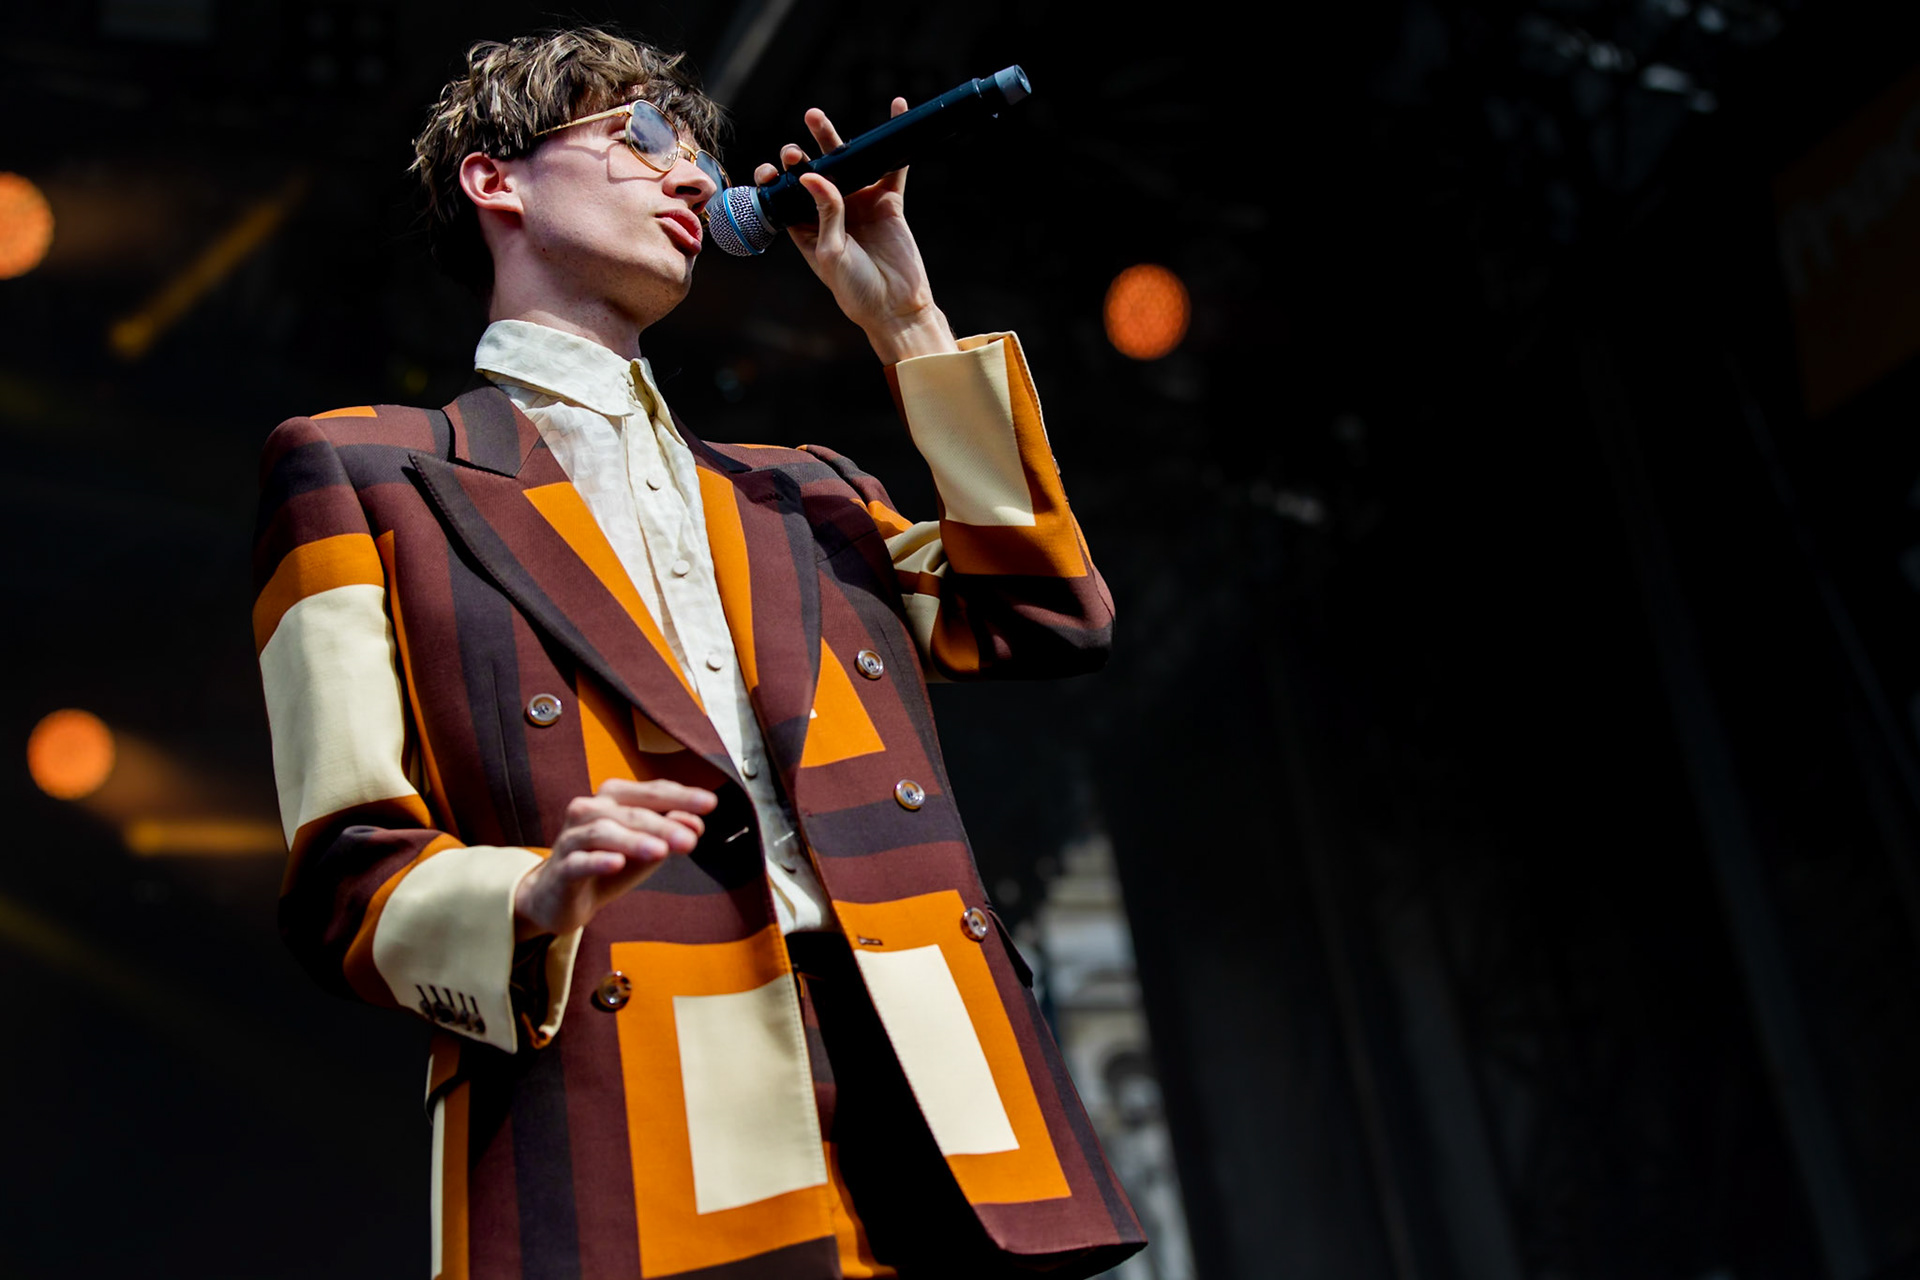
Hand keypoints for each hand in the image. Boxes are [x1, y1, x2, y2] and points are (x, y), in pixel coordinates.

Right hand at [513, 779, 716, 940]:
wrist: (559, 897)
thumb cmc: (607, 864)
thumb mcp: (645, 849)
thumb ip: (669, 834)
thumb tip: (696, 823)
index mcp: (613, 799)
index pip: (651, 792)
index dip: (680, 796)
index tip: (710, 804)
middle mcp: (590, 811)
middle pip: (631, 812)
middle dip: (663, 824)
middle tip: (690, 839)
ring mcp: (572, 838)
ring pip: (603, 833)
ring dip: (634, 840)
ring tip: (660, 852)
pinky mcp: (561, 869)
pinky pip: (578, 862)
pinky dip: (598, 861)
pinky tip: (617, 864)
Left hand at [755, 99, 959, 362]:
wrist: (896, 305)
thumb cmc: (856, 289)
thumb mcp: (831, 254)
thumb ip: (825, 214)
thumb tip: (812, 175)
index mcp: (806, 228)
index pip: (784, 196)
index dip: (774, 180)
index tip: (770, 172)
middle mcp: (829, 212)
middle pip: (810, 173)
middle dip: (797, 157)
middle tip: (792, 151)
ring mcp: (858, 203)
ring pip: (844, 163)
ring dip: (830, 139)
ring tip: (814, 117)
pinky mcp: (886, 201)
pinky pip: (890, 166)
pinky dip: (893, 141)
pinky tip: (895, 109)